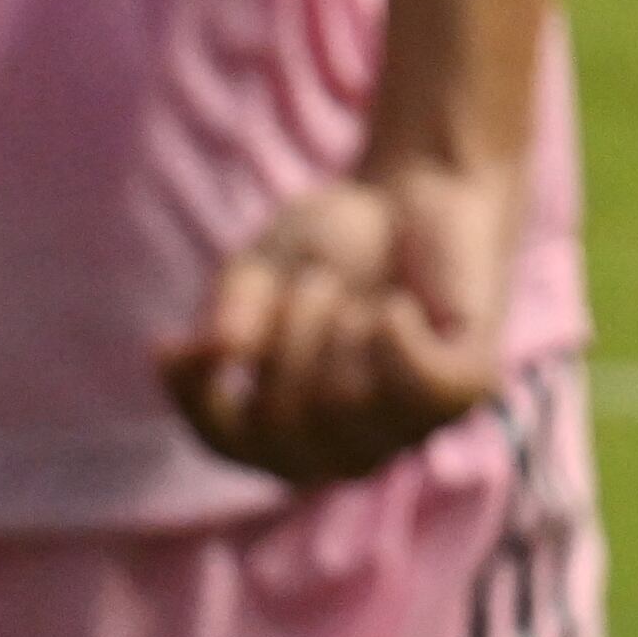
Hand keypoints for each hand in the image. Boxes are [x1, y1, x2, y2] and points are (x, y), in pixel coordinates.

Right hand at [159, 153, 516, 484]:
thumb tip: (222, 350)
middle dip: (287, 330)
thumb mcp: (262, 269)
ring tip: (362, 294)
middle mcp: (343, 448)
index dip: (198, 397)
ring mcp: (406, 426)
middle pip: (283, 417)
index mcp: (285, 430)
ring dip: (341, 319)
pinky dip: (395, 332)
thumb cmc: (334, 243)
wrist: (422, 188)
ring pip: (346, 399)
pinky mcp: (464, 389)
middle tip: (318, 283)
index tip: (174, 345)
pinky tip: (397, 308)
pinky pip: (415, 384)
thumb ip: (235, 310)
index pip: (226, 441)